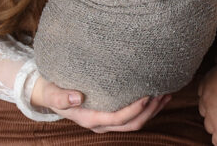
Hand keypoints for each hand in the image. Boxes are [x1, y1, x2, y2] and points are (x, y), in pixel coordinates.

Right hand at [31, 77, 168, 132]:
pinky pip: (132, 117)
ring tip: (166, 94)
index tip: (147, 96)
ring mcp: (107, 121)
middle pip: (130, 124)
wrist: (50, 93)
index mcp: (89, 119)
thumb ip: (60, 97)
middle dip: (149, 112)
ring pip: (134, 123)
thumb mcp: (51, 93)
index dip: (133, 110)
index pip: (116, 119)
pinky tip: (159, 95)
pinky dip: (148, 108)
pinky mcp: (111, 114)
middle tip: (163, 94)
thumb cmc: (52, 90)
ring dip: (152, 111)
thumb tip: (76, 98)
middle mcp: (100, 124)